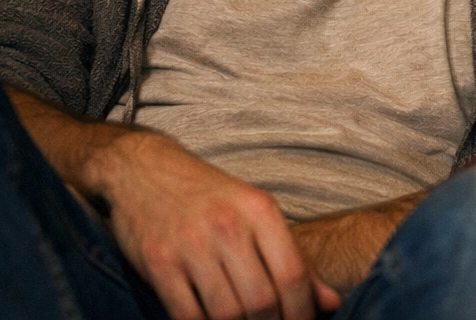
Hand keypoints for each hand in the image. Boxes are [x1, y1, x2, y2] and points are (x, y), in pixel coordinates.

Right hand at [97, 130, 340, 319]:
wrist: (144, 170)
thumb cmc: (210, 197)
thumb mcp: (257, 214)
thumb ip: (295, 259)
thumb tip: (331, 303)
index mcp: (260, 209)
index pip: (293, 275)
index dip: (302, 312)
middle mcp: (227, 224)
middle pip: (262, 300)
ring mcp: (190, 244)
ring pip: (226, 313)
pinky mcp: (158, 262)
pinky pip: (187, 315)